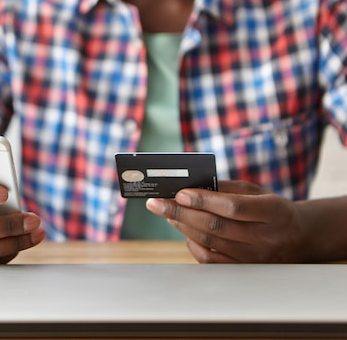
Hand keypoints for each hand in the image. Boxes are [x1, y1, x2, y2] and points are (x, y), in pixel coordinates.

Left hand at [146, 180, 307, 262]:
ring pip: (210, 243)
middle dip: (181, 213)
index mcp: (273, 212)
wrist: (299, 238)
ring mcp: (255, 257)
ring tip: (166, 213)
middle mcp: (265, 237)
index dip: (203, 200)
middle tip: (157, 203)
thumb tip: (190, 186)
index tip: (179, 193)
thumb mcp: (257, 192)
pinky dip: (193, 244)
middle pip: (215, 226)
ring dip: (182, 226)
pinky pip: (211, 260)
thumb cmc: (271, 209)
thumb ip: (227, 188)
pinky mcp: (244, 270)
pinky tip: (184, 231)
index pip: (232, 207)